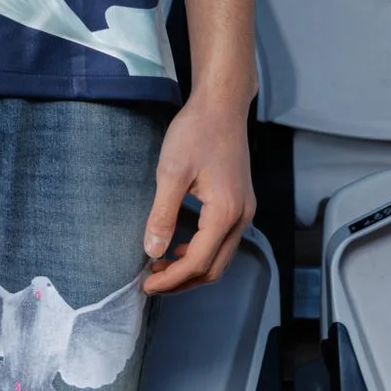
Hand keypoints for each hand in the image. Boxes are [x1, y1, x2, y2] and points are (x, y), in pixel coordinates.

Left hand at [141, 89, 256, 292]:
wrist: (222, 105)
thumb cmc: (197, 132)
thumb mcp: (172, 172)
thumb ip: (163, 214)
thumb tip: (152, 251)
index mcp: (226, 211)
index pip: (198, 262)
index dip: (171, 279)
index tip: (145, 284)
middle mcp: (242, 216)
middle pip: (214, 268)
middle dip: (181, 282)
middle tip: (150, 282)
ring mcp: (245, 210)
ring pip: (220, 257)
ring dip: (191, 269)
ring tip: (160, 267)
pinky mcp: (241, 203)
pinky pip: (223, 241)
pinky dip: (201, 253)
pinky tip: (179, 247)